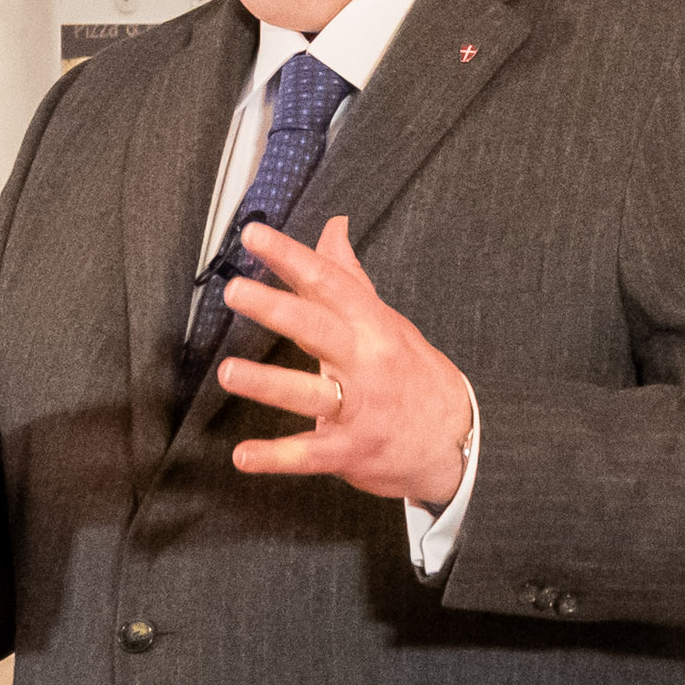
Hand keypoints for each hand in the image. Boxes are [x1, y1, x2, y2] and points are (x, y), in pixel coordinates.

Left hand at [212, 218, 473, 508]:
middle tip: (236, 291)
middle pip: (318, 329)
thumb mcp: (385, 320)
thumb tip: (333, 226)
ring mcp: (359, 409)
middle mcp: (365, 363)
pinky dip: (276, 457)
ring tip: (228, 372)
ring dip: (268, 384)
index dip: (291, 257)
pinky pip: (309, 454)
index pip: (328, 283)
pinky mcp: (350, 451)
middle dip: (277, 308)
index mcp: (371, 325)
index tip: (254, 235)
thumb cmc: (411, 373)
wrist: (456, 440)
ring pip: (310, 393)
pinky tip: (243, 456)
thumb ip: (348, 276)